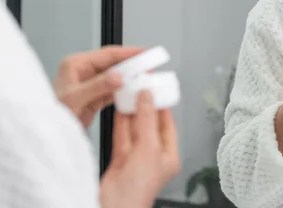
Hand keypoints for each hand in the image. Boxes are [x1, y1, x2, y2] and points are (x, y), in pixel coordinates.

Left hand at [54, 46, 142, 127]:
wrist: (45, 134)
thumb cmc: (50, 114)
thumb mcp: (74, 99)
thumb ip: (97, 86)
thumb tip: (118, 77)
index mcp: (75, 64)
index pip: (107, 54)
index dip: (128, 52)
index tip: (144, 52)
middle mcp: (82, 72)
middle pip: (113, 64)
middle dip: (132, 65)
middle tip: (150, 65)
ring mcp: (89, 85)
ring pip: (115, 77)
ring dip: (129, 79)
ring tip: (145, 79)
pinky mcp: (93, 98)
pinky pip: (112, 91)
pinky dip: (123, 92)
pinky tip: (133, 93)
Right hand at [100, 91, 180, 207]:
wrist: (114, 206)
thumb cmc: (138, 190)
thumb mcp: (148, 148)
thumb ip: (147, 120)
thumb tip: (148, 97)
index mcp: (168, 156)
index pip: (167, 125)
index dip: (162, 107)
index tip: (156, 90)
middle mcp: (152, 157)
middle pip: (150, 125)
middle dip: (145, 107)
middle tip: (141, 88)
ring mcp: (135, 159)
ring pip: (134, 129)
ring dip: (131, 112)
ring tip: (130, 93)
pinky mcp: (119, 160)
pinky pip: (121, 136)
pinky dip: (120, 121)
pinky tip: (119, 108)